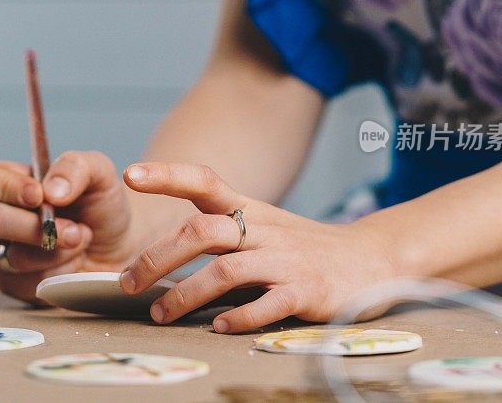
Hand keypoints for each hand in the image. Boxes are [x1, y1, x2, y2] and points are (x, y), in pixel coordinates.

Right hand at [0, 151, 134, 302]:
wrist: (119, 247)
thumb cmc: (101, 205)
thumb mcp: (99, 173)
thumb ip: (74, 167)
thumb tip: (50, 190)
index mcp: (6, 181)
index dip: (0, 186)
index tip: (39, 196)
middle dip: (37, 227)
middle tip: (74, 229)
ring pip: (12, 257)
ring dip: (57, 250)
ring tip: (81, 240)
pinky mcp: (12, 284)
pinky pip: (26, 284)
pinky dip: (59, 272)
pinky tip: (74, 262)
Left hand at [119, 163, 398, 332]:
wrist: (372, 259)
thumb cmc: (304, 246)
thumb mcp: (263, 225)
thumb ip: (220, 232)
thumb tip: (160, 257)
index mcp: (251, 210)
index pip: (205, 180)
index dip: (168, 174)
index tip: (131, 174)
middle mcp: (264, 230)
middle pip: (201, 231)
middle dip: (157, 257)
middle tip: (128, 282)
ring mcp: (286, 260)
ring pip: (225, 271)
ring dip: (185, 295)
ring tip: (161, 314)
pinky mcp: (307, 291)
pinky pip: (267, 305)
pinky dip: (239, 318)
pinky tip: (219, 327)